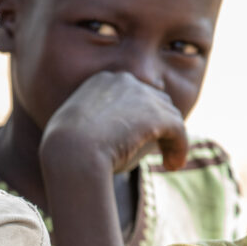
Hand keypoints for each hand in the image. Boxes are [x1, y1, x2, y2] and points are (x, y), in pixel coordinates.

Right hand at [40, 71, 188, 181]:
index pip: (132, 93)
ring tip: (170, 161)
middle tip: (160, 148)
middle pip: (156, 99)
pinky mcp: (156, 115)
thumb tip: (121, 138)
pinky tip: (173, 165)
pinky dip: (180, 148)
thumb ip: (98, 125)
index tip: (139, 136)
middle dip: (160, 123)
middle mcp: (124, 80)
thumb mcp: (77, 130)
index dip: (140, 115)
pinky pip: (178, 130)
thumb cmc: (66, 150)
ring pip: (170, 115)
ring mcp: (142, 95)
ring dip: (173, 138)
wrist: (70, 154)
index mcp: (102, 81)